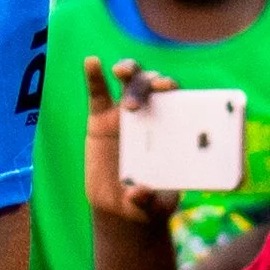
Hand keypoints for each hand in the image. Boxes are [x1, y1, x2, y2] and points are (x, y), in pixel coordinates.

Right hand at [84, 58, 178, 226]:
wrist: (121, 207)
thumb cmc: (150, 202)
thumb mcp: (153, 207)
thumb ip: (149, 200)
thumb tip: (139, 191)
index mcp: (172, 128)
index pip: (177, 99)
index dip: (174, 89)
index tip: (169, 88)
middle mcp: (151, 114)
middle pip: (152, 85)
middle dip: (151, 82)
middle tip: (149, 92)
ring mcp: (124, 113)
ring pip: (129, 80)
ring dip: (128, 70)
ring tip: (122, 71)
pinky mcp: (100, 118)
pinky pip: (97, 91)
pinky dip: (93, 75)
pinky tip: (91, 62)